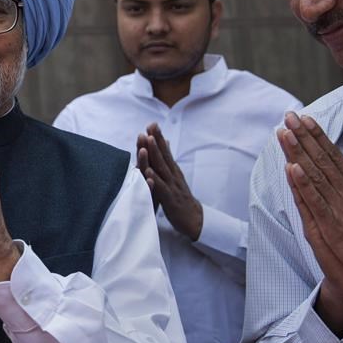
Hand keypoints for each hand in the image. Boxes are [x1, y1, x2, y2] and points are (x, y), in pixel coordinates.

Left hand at [136, 123, 202, 240]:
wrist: (194, 219)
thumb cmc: (181, 198)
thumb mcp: (175, 178)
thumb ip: (168, 162)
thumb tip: (165, 144)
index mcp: (172, 171)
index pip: (165, 151)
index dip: (158, 137)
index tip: (152, 123)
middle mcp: (172, 176)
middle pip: (163, 155)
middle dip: (156, 140)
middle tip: (151, 125)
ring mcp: (172, 186)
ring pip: (162, 168)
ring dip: (155, 154)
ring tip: (148, 141)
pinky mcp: (170, 199)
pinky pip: (161, 189)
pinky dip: (154, 180)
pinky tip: (147, 172)